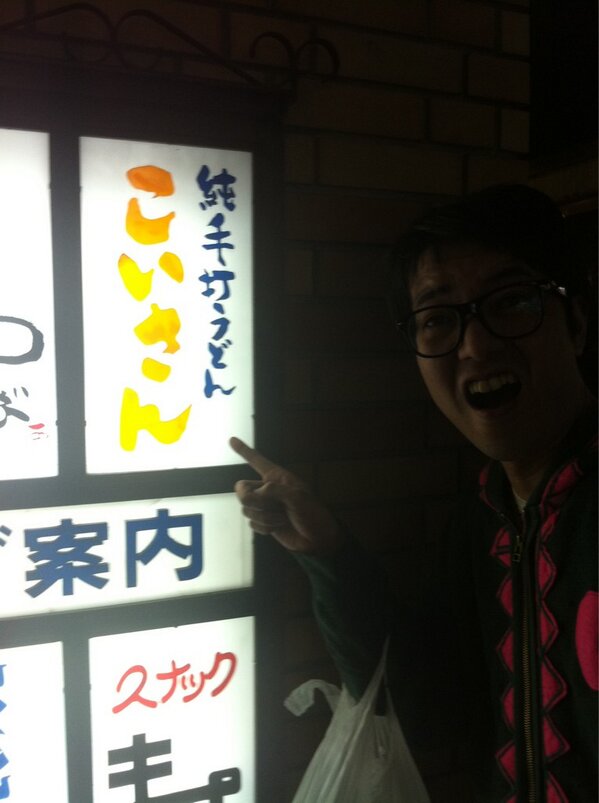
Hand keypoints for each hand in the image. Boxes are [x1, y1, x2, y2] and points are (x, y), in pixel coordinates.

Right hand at [230, 437, 342, 555]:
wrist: (318, 539)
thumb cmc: (313, 514)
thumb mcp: (299, 498)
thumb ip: (275, 491)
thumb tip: (257, 493)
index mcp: (278, 478)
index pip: (257, 461)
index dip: (244, 450)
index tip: (232, 439)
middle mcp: (268, 490)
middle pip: (241, 488)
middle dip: (250, 498)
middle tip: (266, 504)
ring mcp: (265, 507)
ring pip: (246, 509)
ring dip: (264, 516)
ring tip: (283, 518)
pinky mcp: (264, 522)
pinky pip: (252, 523)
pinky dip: (264, 527)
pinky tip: (278, 527)